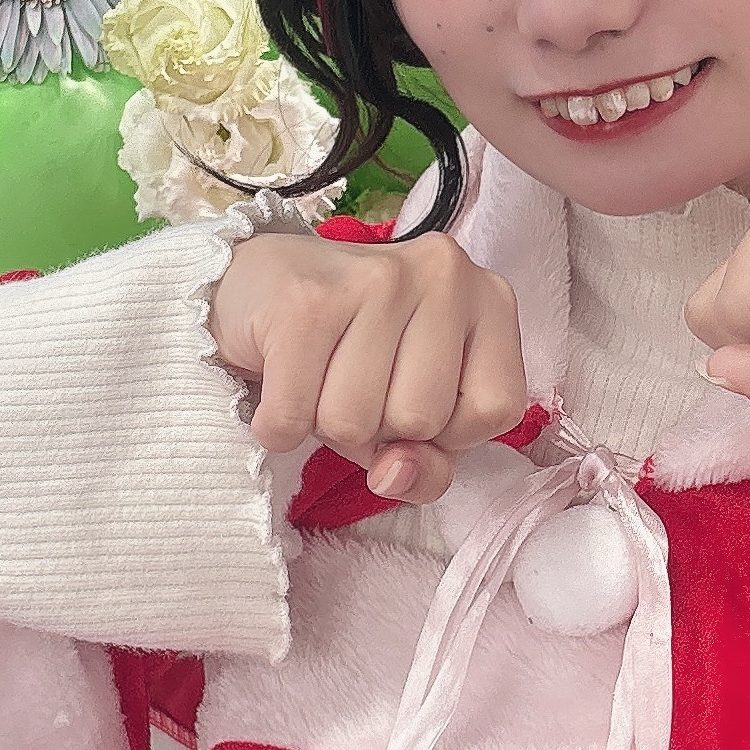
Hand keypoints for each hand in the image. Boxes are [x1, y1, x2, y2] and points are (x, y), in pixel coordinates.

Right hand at [208, 228, 529, 502]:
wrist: (253, 286)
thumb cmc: (348, 353)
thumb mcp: (411, 410)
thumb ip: (430, 464)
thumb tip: (394, 474)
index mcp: (489, 298)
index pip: (497, 409)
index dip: (449, 432)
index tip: (411, 396)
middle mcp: (444, 275)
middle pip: (421, 418)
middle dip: (379, 426)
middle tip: (353, 381)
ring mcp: (376, 280)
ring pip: (355, 422)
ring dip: (323, 424)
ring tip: (318, 376)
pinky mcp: (305, 300)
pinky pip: (294, 417)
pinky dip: (277, 425)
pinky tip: (281, 382)